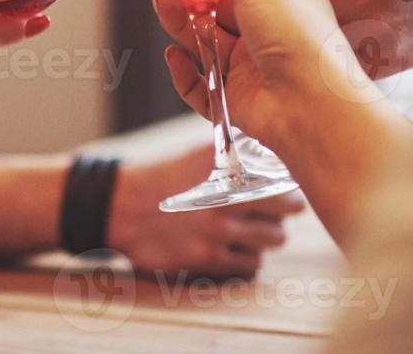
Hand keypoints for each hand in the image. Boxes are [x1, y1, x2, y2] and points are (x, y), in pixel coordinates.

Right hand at [108, 145, 304, 278]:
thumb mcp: (197, 154)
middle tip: (274, 210)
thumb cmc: (163, 179)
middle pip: (288, 206)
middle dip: (285, 209)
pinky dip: (248, 257)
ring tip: (251, 229)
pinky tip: (233, 247)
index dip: (291, 182)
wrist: (121, 208)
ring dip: (267, 235)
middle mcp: (225, 194)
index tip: (288, 187)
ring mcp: (217, 229)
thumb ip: (236, 150)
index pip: (284, 173)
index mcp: (225, 164)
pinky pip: (252, 264)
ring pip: (274, 238)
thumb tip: (273, 148)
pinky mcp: (208, 258)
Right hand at [115, 0, 412, 242]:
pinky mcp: (232, 92)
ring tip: (162, 5)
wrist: (314, 117)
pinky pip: (196, 81)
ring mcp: (245, 57)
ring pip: (196, 33)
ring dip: (177, 20)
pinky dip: (184, 73)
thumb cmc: (302, 44)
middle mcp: (261, 21)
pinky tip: (177, 59)